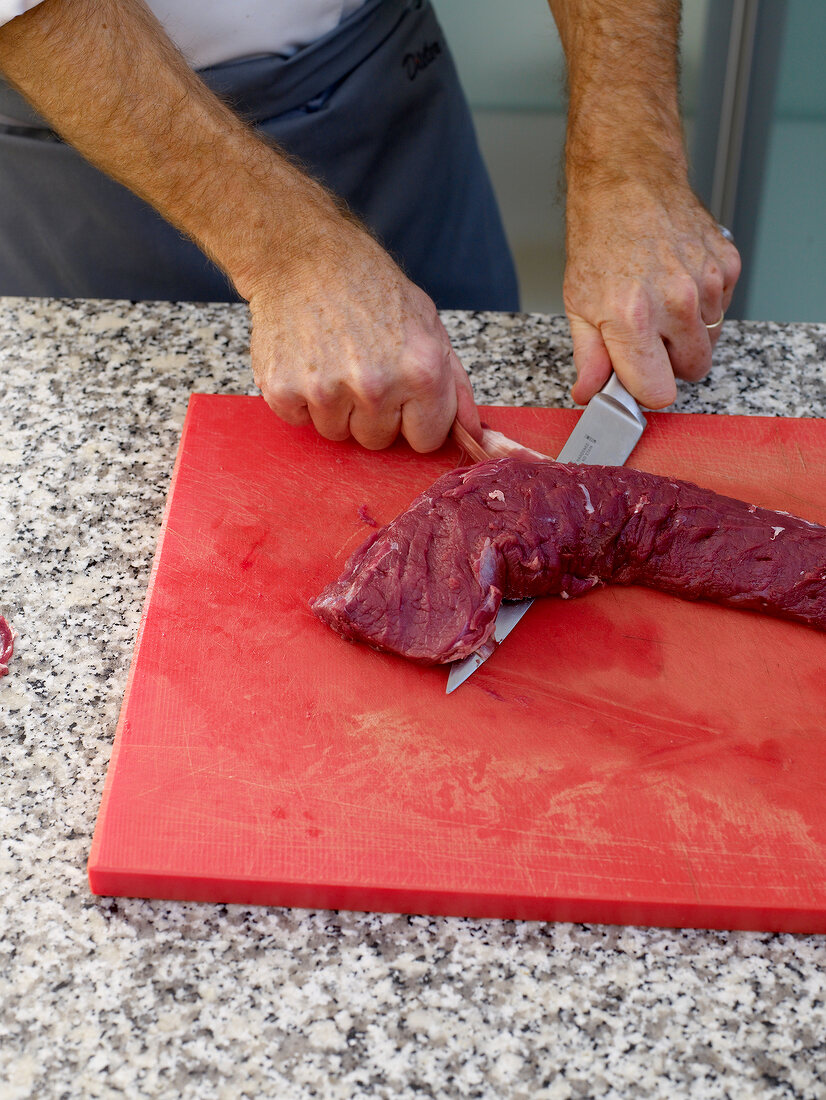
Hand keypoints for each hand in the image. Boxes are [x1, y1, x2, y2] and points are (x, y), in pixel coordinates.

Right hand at [245, 214, 480, 452]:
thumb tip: (475, 435)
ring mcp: (327, 391)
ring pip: (337, 434)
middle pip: (378, 440)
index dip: (412, 417)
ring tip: (332, 359)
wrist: (303, 256)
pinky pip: (300, 420)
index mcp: (421, 372)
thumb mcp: (429, 325)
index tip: (400, 393)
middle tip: (361, 366)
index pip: (425, 439)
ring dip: (335, 406)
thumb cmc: (370, 287)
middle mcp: (376, 386)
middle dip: (372, 412)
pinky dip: (300, 397)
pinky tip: (307, 360)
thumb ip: (455, 386)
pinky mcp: (284, 390)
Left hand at [563, 178, 741, 408]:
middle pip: (691, 371)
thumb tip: (590, 392)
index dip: (647, 389)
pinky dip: (703, 303)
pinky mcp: (726, 265)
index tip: (639, 377)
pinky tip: (678, 280)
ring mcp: (705, 283)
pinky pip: (722, 308)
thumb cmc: (600, 239)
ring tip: (661, 302)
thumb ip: (589, 356)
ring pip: (709, 340)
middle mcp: (675, 303)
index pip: (658, 392)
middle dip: (670, 362)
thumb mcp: (578, 304)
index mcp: (633, 319)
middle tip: (647, 335)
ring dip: (688, 332)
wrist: (627, 181)